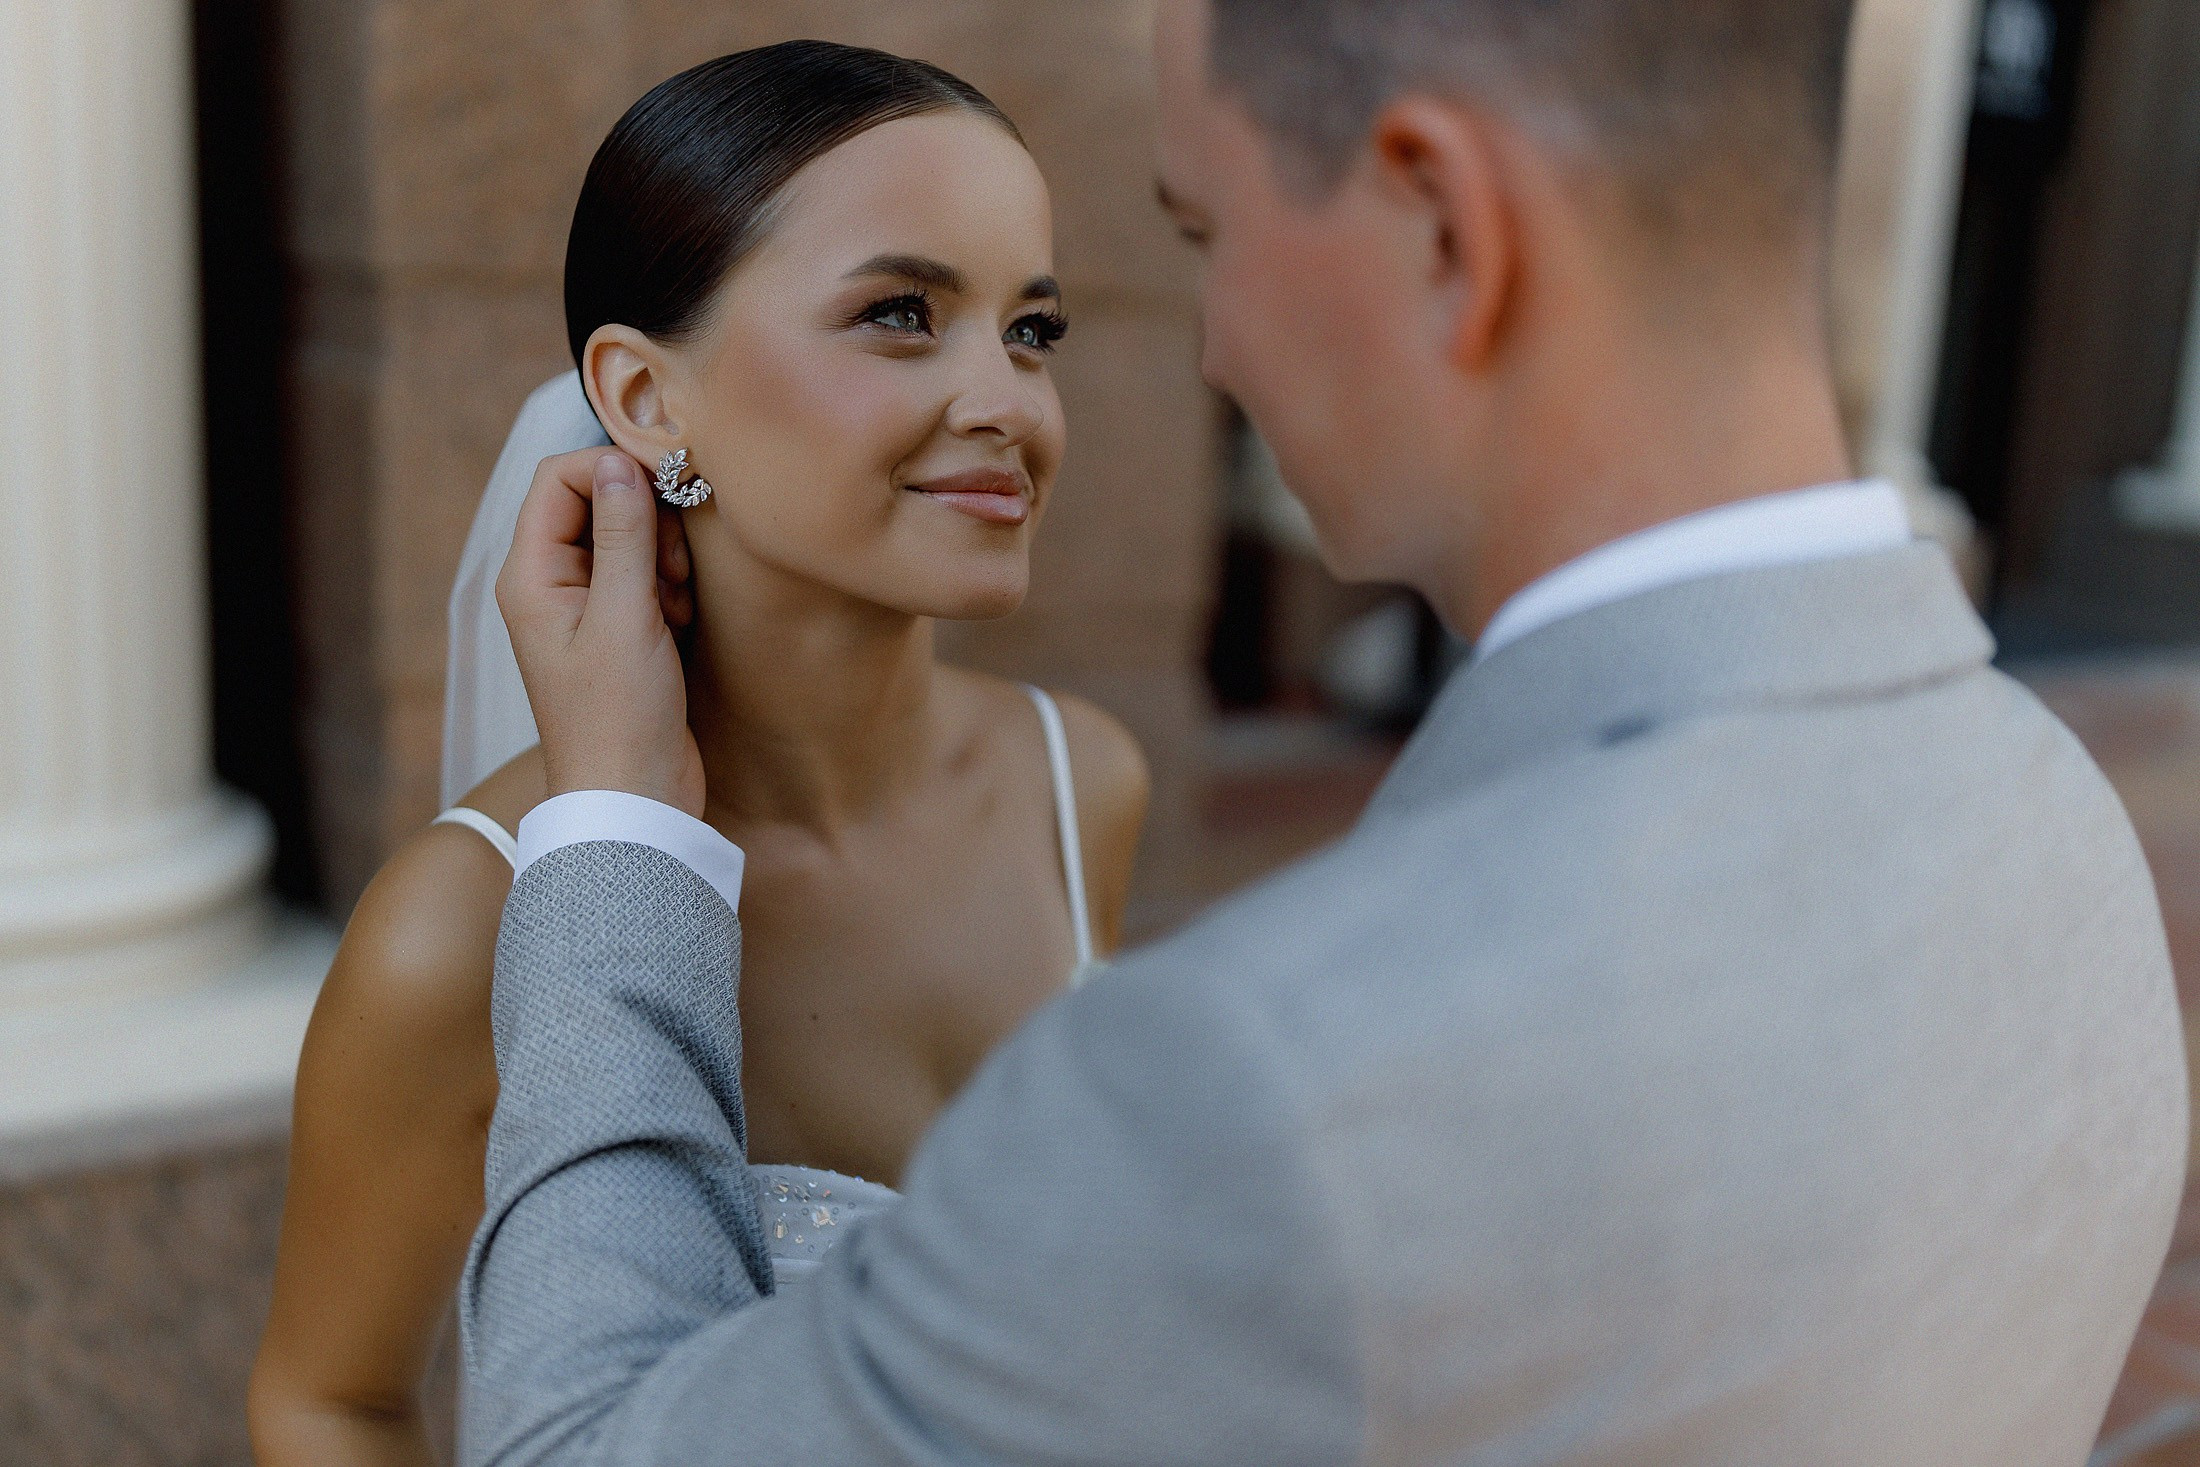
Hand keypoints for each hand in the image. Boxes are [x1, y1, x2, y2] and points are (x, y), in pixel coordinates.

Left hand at [497, 448, 705, 815]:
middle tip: (675, 565)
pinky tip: (681, 621)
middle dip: (646, 518)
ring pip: (627, 538)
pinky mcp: (618, 630)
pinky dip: (670, 586)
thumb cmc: (619, 719)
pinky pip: (645, 576)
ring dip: (664, 555)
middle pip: (596, 502)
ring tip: (678, 602)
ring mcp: (584, 608)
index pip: (560, 478)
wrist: (634, 799)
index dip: (613, 471)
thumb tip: (621, 465)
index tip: (667, 488)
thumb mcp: (627, 617)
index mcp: (531, 576)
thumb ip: (625, 535)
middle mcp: (551, 584)